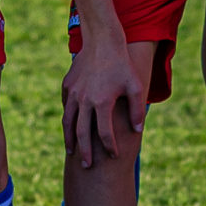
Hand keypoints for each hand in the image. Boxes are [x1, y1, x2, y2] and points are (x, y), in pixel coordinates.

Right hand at [62, 34, 146, 169]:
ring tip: (72, 152)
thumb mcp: (135, 86)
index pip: (105, 133)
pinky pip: (66, 107)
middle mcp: (85, 101)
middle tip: (87, 165)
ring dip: (70, 139)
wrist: (102, 40)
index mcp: (102, 103)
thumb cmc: (122, 64)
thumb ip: (136, 109)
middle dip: (85, 152)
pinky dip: (68, 119)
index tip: (113, 156)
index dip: (110, 147)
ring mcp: (73, 93)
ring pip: (69, 122)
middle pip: (82, 133)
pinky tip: (71, 126)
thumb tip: (138, 130)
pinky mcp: (67, 86)